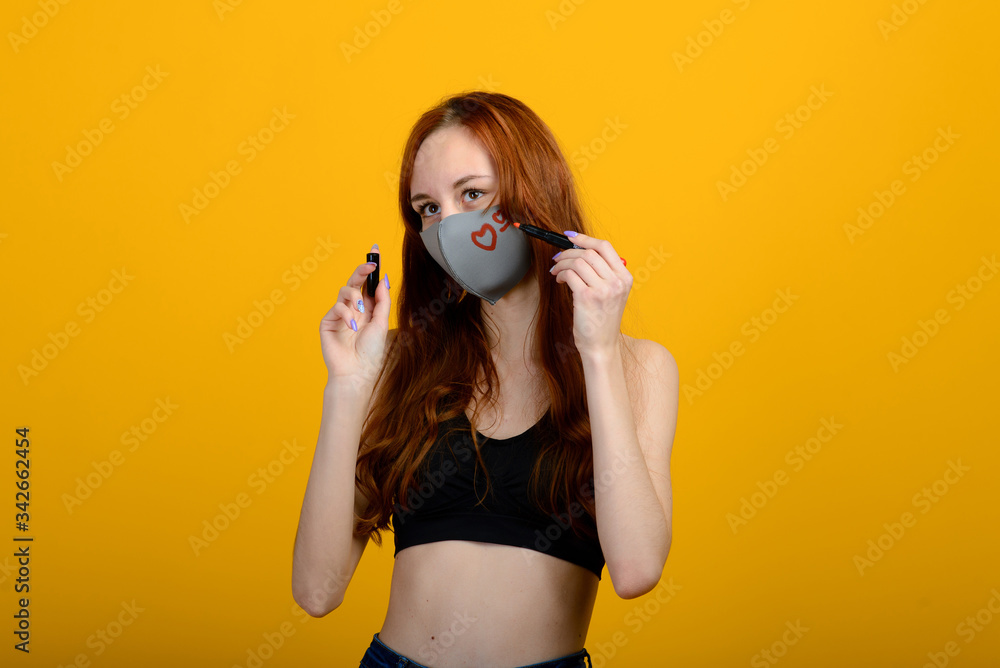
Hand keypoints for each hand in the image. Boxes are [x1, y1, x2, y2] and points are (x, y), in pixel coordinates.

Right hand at [319, 244, 390, 384]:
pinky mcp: (328, 321)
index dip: (371, 268)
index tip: (375, 250)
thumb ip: (382, 301)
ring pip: (344, 291)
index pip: (368, 284)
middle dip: (361, 271)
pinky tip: (352, 327)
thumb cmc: (371, 351)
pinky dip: (346, 314)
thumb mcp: (381, 323)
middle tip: (370, 266)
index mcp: (367, 308)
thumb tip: (383, 279)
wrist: (357, 371)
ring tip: (361, 309)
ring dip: (354, 296)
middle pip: (354, 282)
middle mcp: (353, 308)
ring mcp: (339, 314)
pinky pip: (336, 308)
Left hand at [549, 232, 630, 358]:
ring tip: (556, 272)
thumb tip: (579, 251)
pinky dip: (561, 274)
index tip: (570, 236)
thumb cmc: (602, 320)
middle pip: (589, 253)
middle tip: (558, 259)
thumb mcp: (612, 294)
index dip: (585, 239)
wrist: (601, 346)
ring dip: (562, 263)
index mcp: (625, 278)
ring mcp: (603, 289)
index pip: (605, 247)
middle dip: (568, 252)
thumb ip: (603, 273)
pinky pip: (570, 274)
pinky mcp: (587, 297)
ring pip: (578, 262)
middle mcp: (617, 282)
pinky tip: (559, 280)